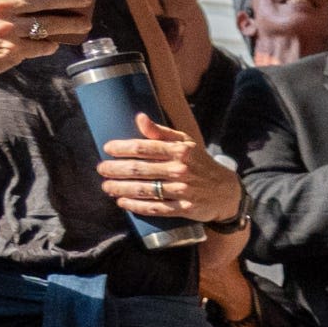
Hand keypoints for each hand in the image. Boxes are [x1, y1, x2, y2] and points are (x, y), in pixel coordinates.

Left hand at [98, 112, 242, 224]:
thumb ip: (161, 132)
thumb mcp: (185, 143)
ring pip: (145, 190)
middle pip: (140, 169)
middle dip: (116, 170)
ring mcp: (182, 191)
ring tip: (107, 187)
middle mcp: (180, 170)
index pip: (145, 147)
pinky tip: (123, 203)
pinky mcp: (184, 209)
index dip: (123, 148)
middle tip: (101, 169)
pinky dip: (137, 206)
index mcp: (180, 151)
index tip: (107, 148)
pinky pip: (155, 209)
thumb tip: (139, 118)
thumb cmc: (200, 163)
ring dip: (122, 189)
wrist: (226, 192)